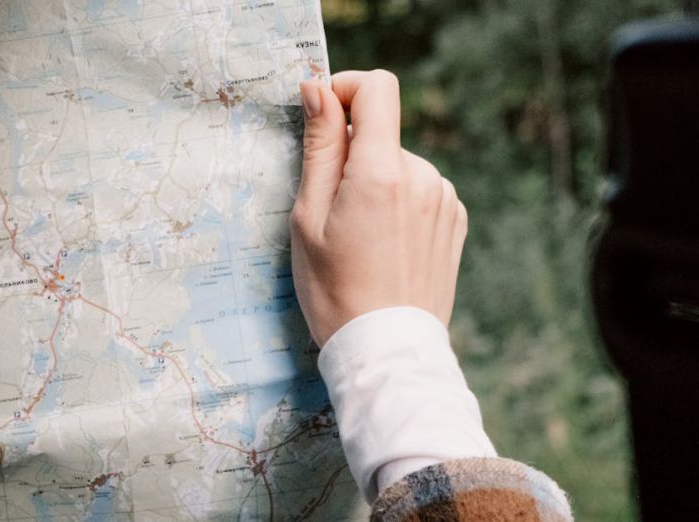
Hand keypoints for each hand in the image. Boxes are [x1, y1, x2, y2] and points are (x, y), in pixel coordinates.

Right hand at [291, 70, 467, 346]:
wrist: (385, 351)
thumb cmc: (334, 290)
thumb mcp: (308, 217)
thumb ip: (318, 147)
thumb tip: (318, 89)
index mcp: (381, 172)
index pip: (377, 89)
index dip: (345, 88)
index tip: (323, 112)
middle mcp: (423, 176)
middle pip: (382, 133)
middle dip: (351, 155)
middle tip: (329, 210)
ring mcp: (444, 199)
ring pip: (398, 164)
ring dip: (376, 182)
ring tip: (359, 237)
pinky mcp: (455, 220)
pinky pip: (419, 190)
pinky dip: (398, 203)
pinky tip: (385, 245)